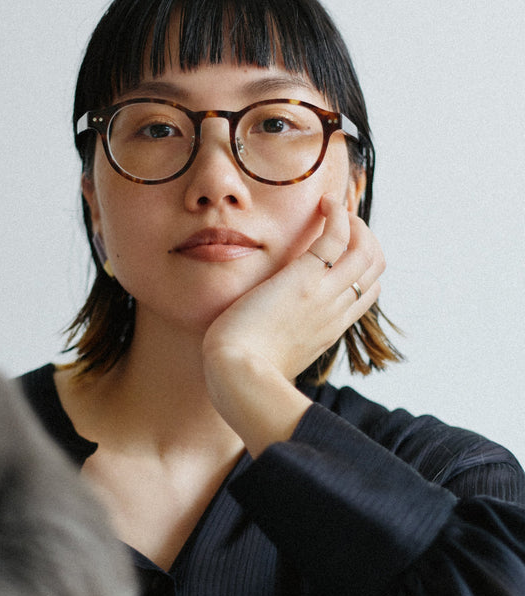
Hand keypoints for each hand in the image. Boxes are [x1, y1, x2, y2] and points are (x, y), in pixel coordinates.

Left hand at [201, 193, 385, 453]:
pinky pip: (338, 235)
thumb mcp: (270, 358)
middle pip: (374, 268)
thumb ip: (276, 344)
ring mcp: (325, 294)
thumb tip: (262, 342)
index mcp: (329, 331)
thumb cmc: (241, 373)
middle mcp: (335, 311)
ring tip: (331, 209)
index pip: (366, 293)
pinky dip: (338, 213)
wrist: (237, 376)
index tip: (341, 250)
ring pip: (366, 250)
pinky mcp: (305, 278)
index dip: (360, 267)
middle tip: (339, 222)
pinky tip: (323, 203)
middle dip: (364, 238)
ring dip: (354, 222)